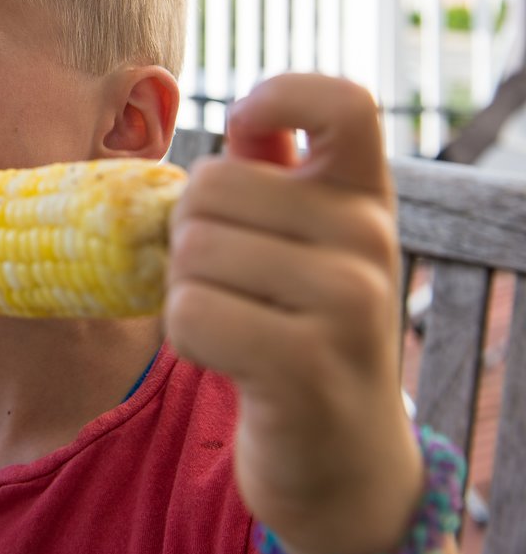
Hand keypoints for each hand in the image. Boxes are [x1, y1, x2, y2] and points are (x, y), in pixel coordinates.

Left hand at [165, 74, 423, 553]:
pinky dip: (184, 337)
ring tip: (231, 320)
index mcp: (364, 197)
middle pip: (210, 185)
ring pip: (193, 252)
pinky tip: (225, 357)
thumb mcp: (302, 245)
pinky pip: (189, 314)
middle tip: (224, 279)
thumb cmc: (300, 329)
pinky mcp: (305, 365)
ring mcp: (347, 304)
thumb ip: (275, 178)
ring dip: (184, 291)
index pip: (344, 102)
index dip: (278, 98)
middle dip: (188, 232)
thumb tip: (244, 119)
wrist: (340, 455)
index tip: (246, 135)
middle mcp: (369, 238)